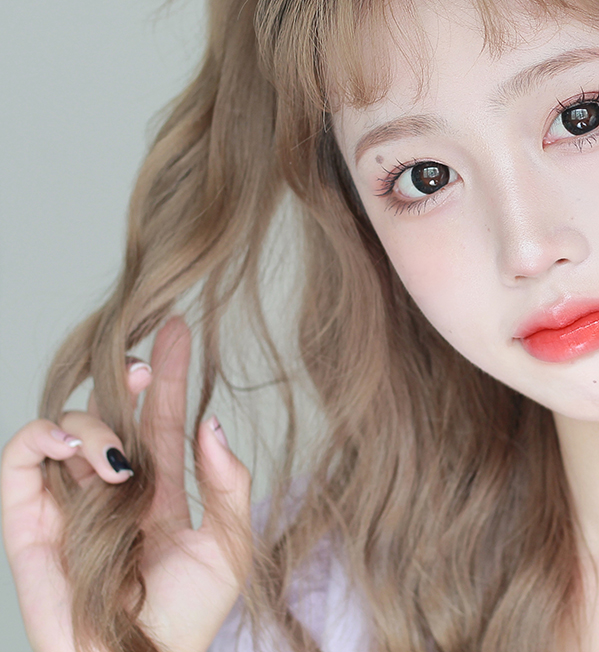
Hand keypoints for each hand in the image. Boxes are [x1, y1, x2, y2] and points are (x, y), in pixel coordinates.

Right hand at [2, 317, 252, 651]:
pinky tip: (73, 450)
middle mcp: (113, 488)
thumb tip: (212, 424)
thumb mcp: (230, 544)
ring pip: (66, 429)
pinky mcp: (29, 523)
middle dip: (128, 377)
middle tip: (144, 367)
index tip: (177, 329)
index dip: (169, 375)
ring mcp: (69, 503)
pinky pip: (18, 464)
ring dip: (91, 424)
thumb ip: (228, 483)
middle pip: (114, 412)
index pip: (163, 420)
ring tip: (118, 460)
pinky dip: (38, 440)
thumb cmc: (187, 617)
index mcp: (161, 490)